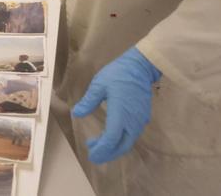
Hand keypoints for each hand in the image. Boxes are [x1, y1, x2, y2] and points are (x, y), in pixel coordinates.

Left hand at [72, 47, 160, 163]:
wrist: (140, 66)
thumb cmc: (118, 74)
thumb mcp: (99, 85)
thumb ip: (88, 101)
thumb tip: (77, 113)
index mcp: (121, 113)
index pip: (112, 138)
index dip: (102, 149)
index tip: (91, 154)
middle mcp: (133, 121)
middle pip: (122, 146)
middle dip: (107, 153)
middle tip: (93, 154)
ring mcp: (140, 120)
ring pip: (128, 142)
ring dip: (113, 147)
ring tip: (97, 144)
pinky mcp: (143, 118)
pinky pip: (132, 135)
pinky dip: (120, 141)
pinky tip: (110, 136)